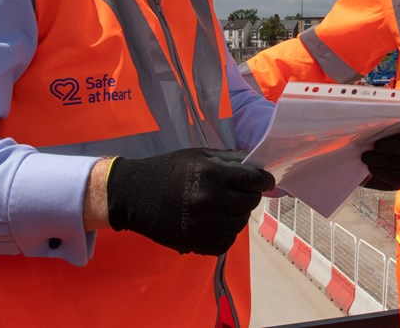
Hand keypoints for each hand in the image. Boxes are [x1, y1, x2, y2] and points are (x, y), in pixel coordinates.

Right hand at [106, 148, 274, 254]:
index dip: (263, 180)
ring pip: (240, 223)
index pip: (254, 181)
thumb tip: (256, 166)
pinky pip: (227, 241)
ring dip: (237, 214)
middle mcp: (211, 201)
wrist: (135, 195)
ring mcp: (205, 225)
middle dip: (249, 196)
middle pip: (250, 202)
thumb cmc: (168, 170)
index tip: (265, 181)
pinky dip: (226, 233)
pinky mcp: (197, 243)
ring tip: (224, 207)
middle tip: (239, 192)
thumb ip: (230, 160)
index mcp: (213, 175)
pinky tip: (215, 222)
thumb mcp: (199, 155)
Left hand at [361, 115, 399, 190]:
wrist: (352, 162)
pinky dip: (383, 172)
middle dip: (393, 146)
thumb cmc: (360, 140)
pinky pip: (399, 176)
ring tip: (366, 157)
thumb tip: (372, 115)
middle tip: (375, 146)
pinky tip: (371, 168)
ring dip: (382, 160)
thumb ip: (373, 122)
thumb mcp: (364, 128)